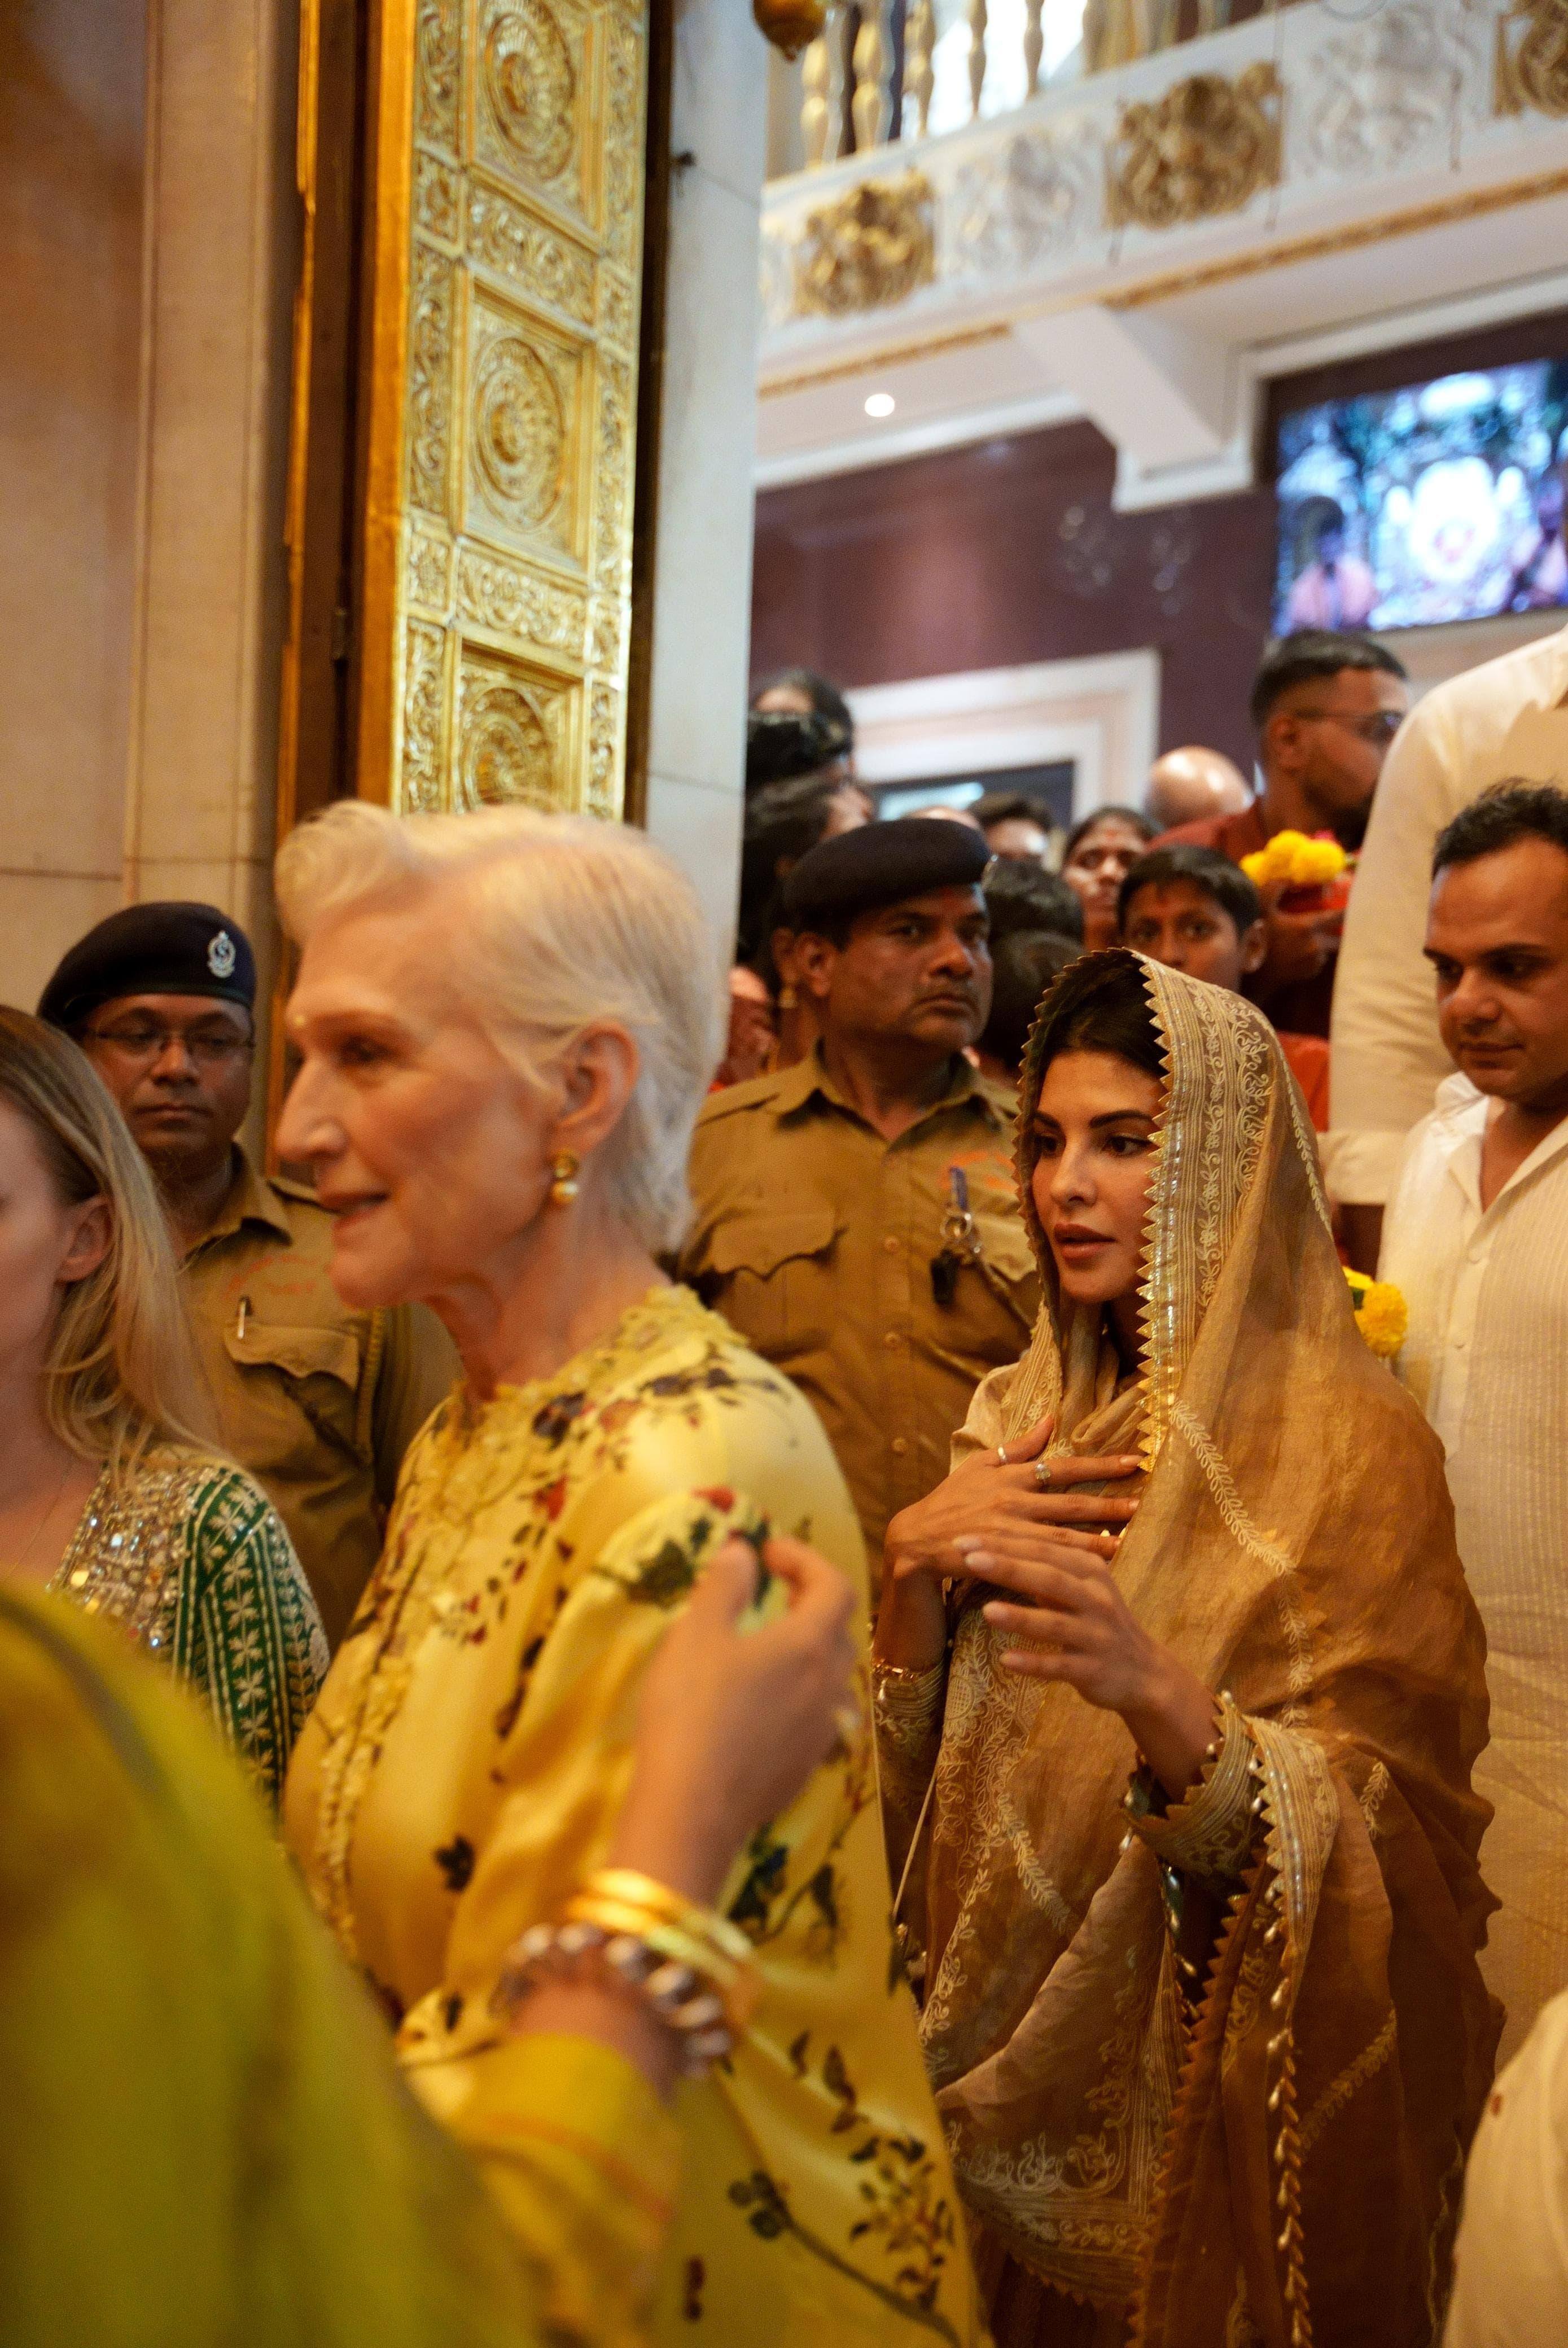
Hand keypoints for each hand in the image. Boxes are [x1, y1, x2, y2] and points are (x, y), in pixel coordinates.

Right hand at [610, 1535, 857, 1907]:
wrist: (691, 1811)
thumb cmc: (692, 1710)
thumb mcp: (696, 1634)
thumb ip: (724, 1586)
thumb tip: (742, 1553)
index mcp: (810, 1644)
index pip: (834, 1585)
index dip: (806, 1559)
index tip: (769, 1551)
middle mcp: (830, 1686)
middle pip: (837, 1631)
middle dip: (808, 1602)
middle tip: (771, 1592)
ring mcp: (822, 1732)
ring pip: (830, 1677)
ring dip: (806, 1652)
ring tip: (767, 1646)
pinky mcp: (805, 1768)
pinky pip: (815, 1717)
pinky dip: (797, 1694)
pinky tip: (759, 1703)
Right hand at [876, 1416, 1141, 1674]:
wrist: (912, 1541)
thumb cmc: (947, 1503)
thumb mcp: (978, 1467)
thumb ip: (1017, 1447)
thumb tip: (1050, 1418)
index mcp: (1010, 1477)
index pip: (1063, 1467)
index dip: (1100, 1464)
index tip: (1134, 1461)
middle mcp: (1012, 1502)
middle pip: (1069, 1502)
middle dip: (1108, 1502)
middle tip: (1141, 1504)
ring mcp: (1006, 1532)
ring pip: (1060, 1536)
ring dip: (1096, 1539)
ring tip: (1127, 1540)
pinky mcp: (998, 1558)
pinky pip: (1040, 1562)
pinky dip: (1066, 1564)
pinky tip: (1090, 1570)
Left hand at [975, 1540, 1212, 1796]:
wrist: (1143, 1672)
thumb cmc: (1098, 1620)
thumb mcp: (1080, 1585)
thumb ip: (1045, 1565)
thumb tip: (996, 1542)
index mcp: (1090, 1570)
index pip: (1043, 1549)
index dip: (1004, 1541)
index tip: (963, 1537)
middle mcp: (1096, 1599)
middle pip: (1049, 1578)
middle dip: (1009, 1567)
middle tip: (968, 1558)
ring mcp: (1096, 1636)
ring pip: (1055, 1624)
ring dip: (1021, 1618)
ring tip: (986, 1611)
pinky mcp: (1093, 1670)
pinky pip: (1060, 1666)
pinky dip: (1035, 1663)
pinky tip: (1006, 1661)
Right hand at [1255, 882, 1341, 997]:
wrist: (1250, 976)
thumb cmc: (1256, 940)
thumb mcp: (1261, 910)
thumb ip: (1274, 889)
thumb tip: (1289, 879)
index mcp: (1307, 928)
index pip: (1337, 916)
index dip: (1348, 909)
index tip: (1355, 904)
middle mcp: (1316, 946)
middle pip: (1338, 938)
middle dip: (1338, 931)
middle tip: (1335, 924)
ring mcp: (1314, 962)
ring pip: (1327, 950)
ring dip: (1323, 944)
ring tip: (1311, 939)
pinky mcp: (1309, 974)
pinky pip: (1318, 962)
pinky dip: (1314, 956)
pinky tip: (1301, 953)